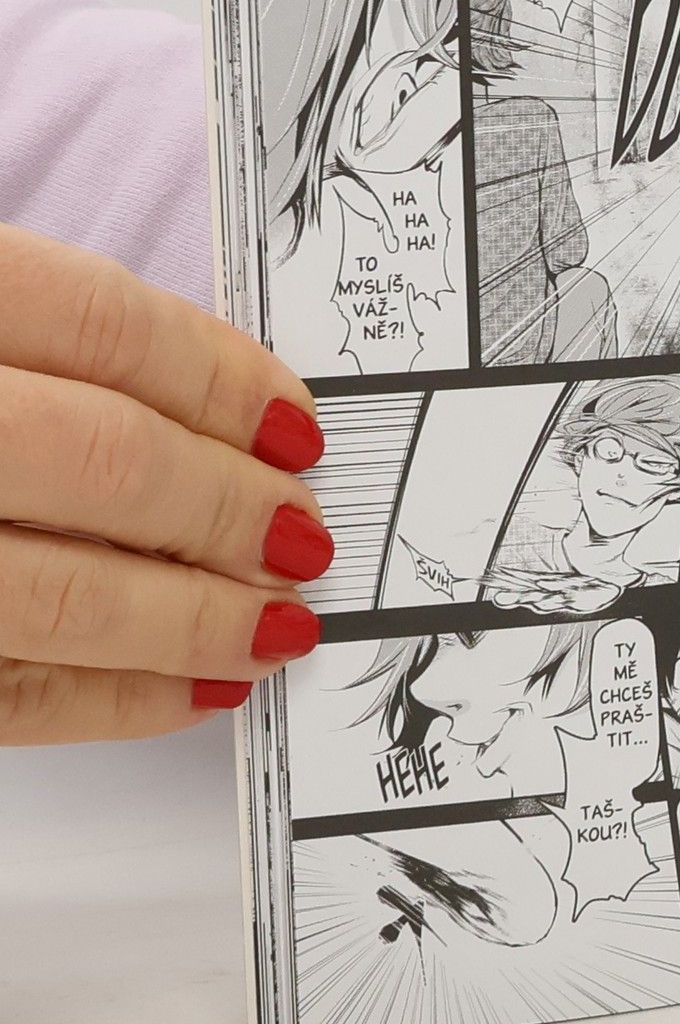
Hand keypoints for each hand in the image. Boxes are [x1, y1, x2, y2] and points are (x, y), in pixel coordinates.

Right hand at [0, 228, 331, 741]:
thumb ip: (34, 347)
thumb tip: (215, 413)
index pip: (99, 325)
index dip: (221, 378)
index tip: (295, 423)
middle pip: (103, 459)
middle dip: (228, 506)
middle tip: (302, 533)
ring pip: (52, 594)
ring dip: (191, 616)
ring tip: (274, 625)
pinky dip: (110, 698)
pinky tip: (190, 689)